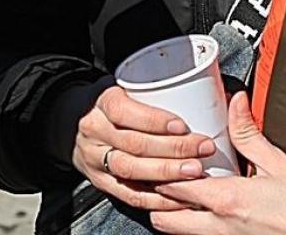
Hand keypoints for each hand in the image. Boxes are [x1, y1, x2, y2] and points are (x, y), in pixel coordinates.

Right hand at [72, 85, 220, 213]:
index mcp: (102, 102)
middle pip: (133, 145)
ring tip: (195, 171)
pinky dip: (156, 199)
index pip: (124, 111)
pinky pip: (129, 195)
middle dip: (172, 149)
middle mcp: (96, 132)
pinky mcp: (101, 182)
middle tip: (202, 148)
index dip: (154, 121)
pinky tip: (178, 196)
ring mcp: (96, 160)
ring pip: (131, 171)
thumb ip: (157, 90)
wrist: (74, 122)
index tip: (183, 125)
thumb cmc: (113, 101)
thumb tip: (211, 89)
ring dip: (167, 174)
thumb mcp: (125, 86)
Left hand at [151, 92, 285, 233]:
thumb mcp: (277, 162)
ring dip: (166, 212)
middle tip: (150, 176)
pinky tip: (189, 208)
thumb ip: (249, 134)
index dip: (159, 169)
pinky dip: (185, 223)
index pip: (175, 184)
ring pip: (175, 230)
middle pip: (164, 215)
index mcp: (227, 198)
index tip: (155, 155)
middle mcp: (218, 224)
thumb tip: (235, 105)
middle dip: (152, 196)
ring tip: (164, 192)